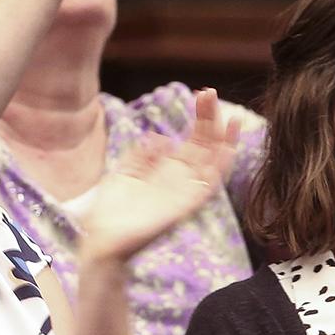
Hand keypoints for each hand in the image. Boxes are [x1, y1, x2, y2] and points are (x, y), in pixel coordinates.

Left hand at [80, 87, 237, 264]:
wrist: (101, 240)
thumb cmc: (110, 212)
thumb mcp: (124, 173)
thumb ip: (142, 156)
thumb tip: (160, 137)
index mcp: (167, 170)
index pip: (193, 139)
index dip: (199, 117)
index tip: (202, 94)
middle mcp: (180, 180)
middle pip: (204, 145)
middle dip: (210, 120)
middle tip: (211, 93)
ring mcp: (184, 193)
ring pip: (212, 163)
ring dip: (224, 141)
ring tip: (232, 118)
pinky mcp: (184, 207)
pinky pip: (208, 186)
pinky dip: (219, 168)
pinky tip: (227, 148)